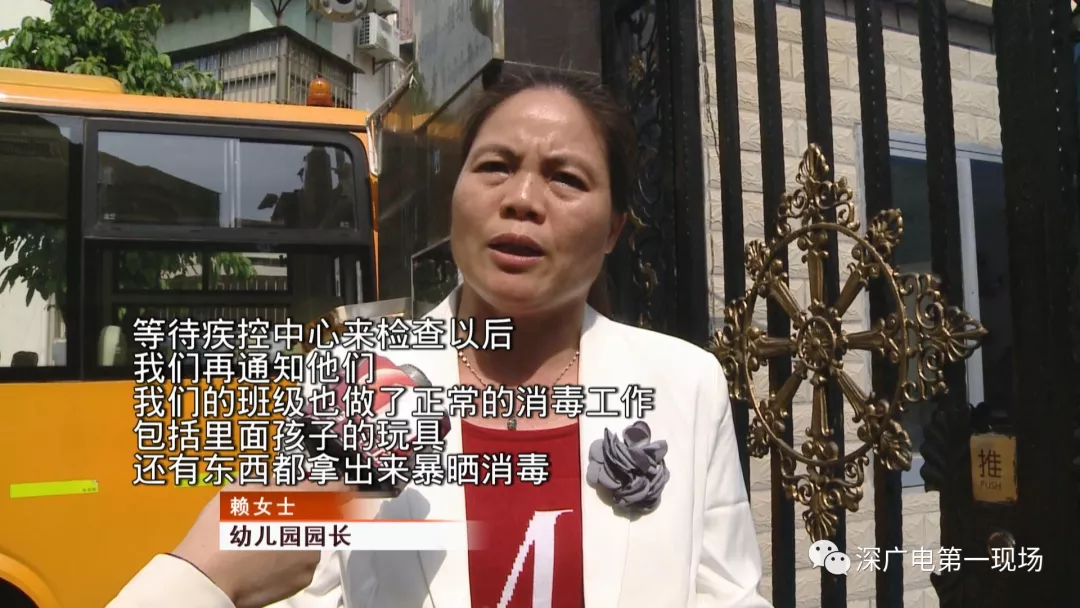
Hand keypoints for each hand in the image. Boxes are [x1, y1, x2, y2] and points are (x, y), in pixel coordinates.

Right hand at [172, 478, 369, 607]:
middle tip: (272, 516)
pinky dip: (289, 559)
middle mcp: (314, 530)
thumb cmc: (221, 529)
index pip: (335, 488)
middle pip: (318, 515)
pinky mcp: (302, 580)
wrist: (207, 577)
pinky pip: (301, 562)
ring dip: (295, 536)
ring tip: (263, 540)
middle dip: (303, 513)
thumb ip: (272, 483)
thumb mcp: (241, 489)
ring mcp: (311, 558)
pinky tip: (264, 558)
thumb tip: (285, 483)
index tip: (341, 483)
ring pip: (309, 539)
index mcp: (302, 503)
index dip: (338, 483)